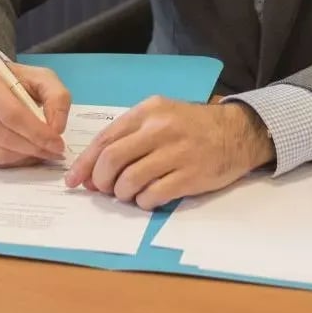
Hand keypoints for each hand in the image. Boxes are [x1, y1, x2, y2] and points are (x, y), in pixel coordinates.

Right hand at [0, 64, 70, 167]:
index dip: (37, 131)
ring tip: (41, 151)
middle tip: (54, 151)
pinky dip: (12, 162)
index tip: (57, 142)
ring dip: (26, 157)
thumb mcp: (40, 78)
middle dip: (35, 147)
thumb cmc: (15, 83)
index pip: (11, 113)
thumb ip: (57, 97)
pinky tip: (23, 152)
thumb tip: (56, 128)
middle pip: (4, 136)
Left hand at [63, 97, 272, 209]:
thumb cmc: (192, 127)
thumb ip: (128, 138)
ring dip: (122, 193)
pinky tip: (149, 198)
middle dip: (101, 181)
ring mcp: (177, 152)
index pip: (106, 138)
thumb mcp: (160, 117)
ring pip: (130, 180)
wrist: (237, 132)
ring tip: (130, 193)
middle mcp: (160, 128)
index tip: (74, 181)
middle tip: (104, 189)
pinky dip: (144, 202)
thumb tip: (91, 172)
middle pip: (112, 160)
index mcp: (148, 111)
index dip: (85, 163)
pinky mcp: (190, 175)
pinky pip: (153, 195)